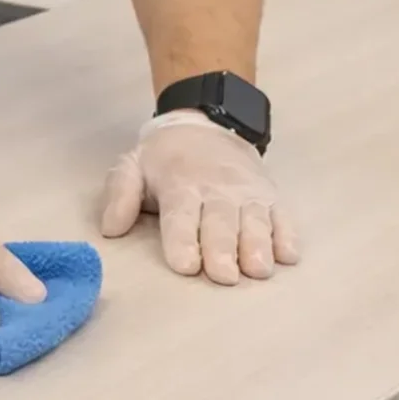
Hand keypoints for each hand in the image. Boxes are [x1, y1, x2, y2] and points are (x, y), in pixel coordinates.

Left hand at [100, 113, 298, 285]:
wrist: (207, 124)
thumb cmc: (166, 158)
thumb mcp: (133, 166)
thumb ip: (120, 195)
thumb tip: (110, 229)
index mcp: (180, 185)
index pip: (181, 216)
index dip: (183, 240)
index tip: (186, 265)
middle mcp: (217, 189)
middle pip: (220, 223)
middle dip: (222, 249)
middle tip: (224, 275)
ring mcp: (247, 192)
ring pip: (254, 220)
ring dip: (257, 245)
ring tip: (258, 270)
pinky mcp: (270, 195)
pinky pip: (282, 215)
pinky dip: (287, 234)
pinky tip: (288, 255)